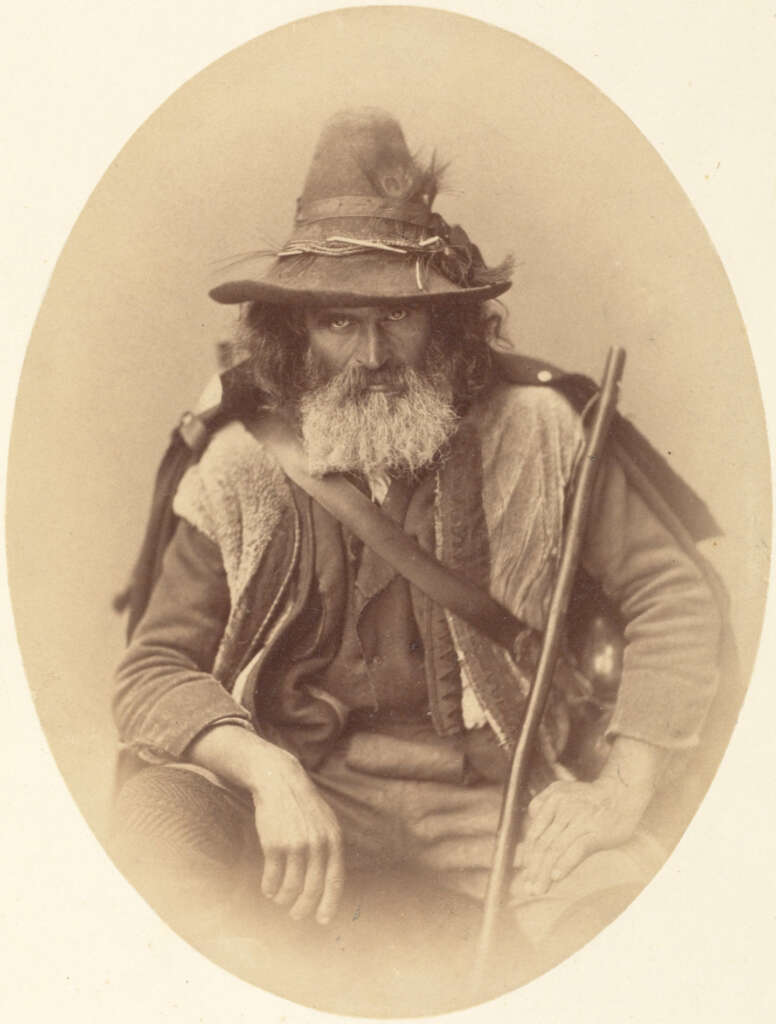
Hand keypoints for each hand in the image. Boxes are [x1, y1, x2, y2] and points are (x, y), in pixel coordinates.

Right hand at [250, 746, 344, 924]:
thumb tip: (330, 883)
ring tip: (279, 899)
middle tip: (296, 915)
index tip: (322, 920)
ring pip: (291, 887)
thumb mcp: (327, 822)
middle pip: (313, 889)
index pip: (335, 880)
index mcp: (334, 840)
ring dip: (283, 898)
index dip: (329, 904)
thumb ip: (331, 848)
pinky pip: (272, 877)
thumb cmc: (303, 806)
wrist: (280, 781)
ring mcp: (296, 844)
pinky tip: (267, 889)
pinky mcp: (274, 843)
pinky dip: (269, 888)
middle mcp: (318, 844)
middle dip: (304, 908)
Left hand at [515, 774, 650, 896]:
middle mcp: (563, 809)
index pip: (536, 833)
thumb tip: (532, 816)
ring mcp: (580, 820)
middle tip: (529, 889)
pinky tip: (556, 877)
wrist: (622, 791)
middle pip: (544, 844)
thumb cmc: (591, 796)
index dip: (529, 856)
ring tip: (539, 889)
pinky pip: (578, 849)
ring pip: (556, 849)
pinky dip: (565, 863)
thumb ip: (543, 801)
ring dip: (545, 872)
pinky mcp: (597, 832)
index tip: (526, 874)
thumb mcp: (563, 789)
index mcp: (553, 800)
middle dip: (534, 869)